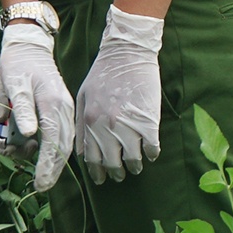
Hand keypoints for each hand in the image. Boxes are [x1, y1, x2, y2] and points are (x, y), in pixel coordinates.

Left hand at [0, 22, 74, 190]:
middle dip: (52, 169)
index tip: (40, 183)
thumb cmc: (16, 65)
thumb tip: (31, 135)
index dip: (48, 164)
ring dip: (51, 160)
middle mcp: (64, 109)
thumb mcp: (13, 83)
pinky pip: (61, 135)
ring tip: (35, 170)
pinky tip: (37, 152)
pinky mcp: (62, 111)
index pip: (54, 140)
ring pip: (63, 143)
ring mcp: (65, 110)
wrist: (28, 47)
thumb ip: (21, 109)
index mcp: (52, 102)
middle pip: (63, 146)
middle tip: (41, 186)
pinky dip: (51, 148)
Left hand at [76, 6, 163, 182]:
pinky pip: (151, 149)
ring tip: (135, 166)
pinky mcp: (149, 122)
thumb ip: (81, 125)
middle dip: (116, 173)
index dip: (96, 172)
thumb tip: (82, 153)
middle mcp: (107, 126)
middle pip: (111, 163)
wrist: (126, 54)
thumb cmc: (102, 75)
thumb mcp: (83, 97)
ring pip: (132, 160)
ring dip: (134, 166)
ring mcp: (129, 125)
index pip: (91, 158)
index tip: (101, 178)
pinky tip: (149, 152)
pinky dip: (151, 154)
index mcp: (89, 120)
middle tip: (119, 175)